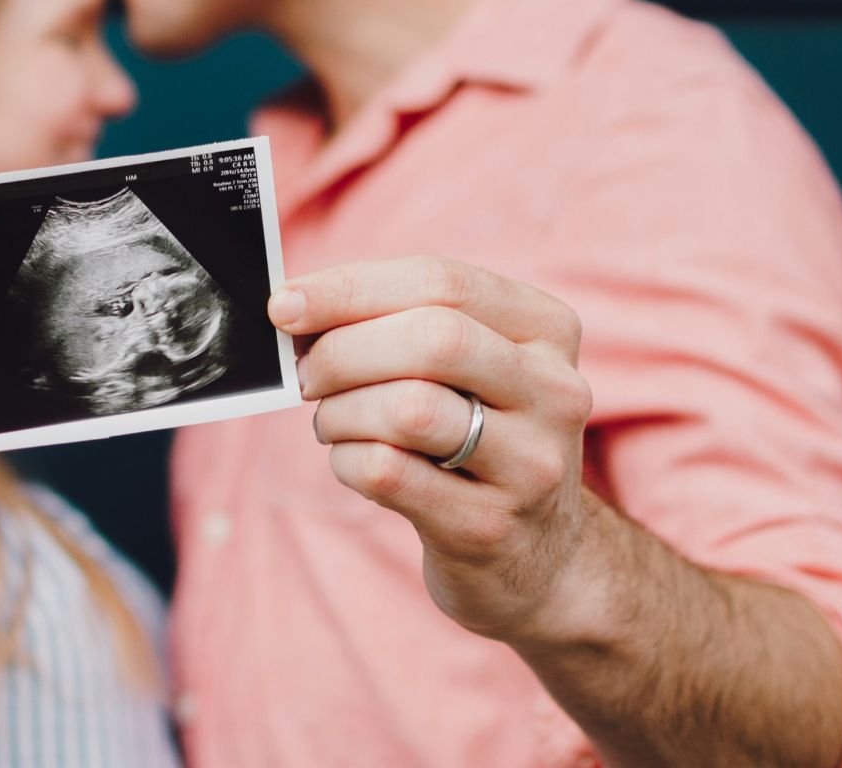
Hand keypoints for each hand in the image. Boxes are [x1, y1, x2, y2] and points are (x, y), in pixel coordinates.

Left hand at [271, 256, 595, 643]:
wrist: (539, 559)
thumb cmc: (478, 439)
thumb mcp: (469, 371)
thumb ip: (399, 324)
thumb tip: (297, 306)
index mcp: (548, 331)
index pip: (441, 282)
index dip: (350, 288)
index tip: (286, 304)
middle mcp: (554, 392)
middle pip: (432, 340)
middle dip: (343, 351)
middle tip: (306, 375)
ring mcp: (531, 465)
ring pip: (408, 408)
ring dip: (341, 411)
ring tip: (332, 422)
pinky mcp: (489, 526)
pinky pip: (389, 472)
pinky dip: (346, 460)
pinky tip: (351, 462)